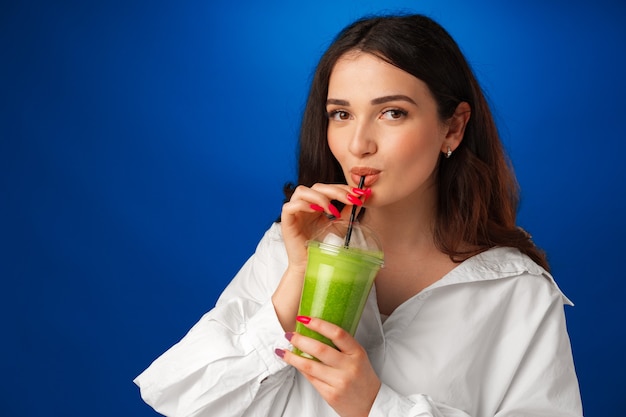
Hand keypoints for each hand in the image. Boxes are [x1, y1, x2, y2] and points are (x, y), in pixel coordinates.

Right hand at [272, 184, 361, 330]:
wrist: (310, 265)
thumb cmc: (322, 246)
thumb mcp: (339, 225)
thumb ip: (348, 210)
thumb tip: (362, 196)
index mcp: (315, 203)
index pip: (328, 188)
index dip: (344, 188)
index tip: (361, 194)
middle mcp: (303, 204)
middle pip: (317, 187)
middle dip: (336, 191)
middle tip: (351, 199)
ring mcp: (293, 211)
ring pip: (302, 191)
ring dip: (320, 197)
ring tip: (332, 210)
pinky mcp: (286, 221)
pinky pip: (290, 206)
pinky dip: (304, 205)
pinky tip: (318, 212)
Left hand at [277, 317, 380, 416]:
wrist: (371, 405)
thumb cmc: (362, 378)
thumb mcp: (358, 357)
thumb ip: (341, 346)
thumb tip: (314, 332)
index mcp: (357, 353)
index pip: (337, 333)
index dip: (319, 324)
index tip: (304, 319)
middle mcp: (349, 367)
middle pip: (319, 349)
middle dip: (300, 340)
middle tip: (289, 334)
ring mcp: (339, 382)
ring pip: (310, 365)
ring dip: (292, 357)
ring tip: (282, 350)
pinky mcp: (331, 395)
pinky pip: (311, 379)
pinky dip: (300, 369)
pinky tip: (294, 363)